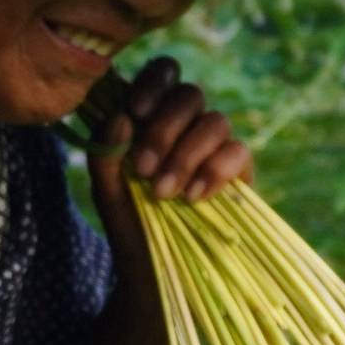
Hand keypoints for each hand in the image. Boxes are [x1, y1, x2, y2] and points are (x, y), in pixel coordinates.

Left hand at [88, 57, 251, 240]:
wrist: (153, 273)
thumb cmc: (128, 225)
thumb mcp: (107, 192)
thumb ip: (105, 155)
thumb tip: (121, 118)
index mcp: (154, 116)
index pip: (164, 72)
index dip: (154, 83)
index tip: (136, 112)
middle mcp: (187, 125)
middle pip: (190, 94)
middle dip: (165, 129)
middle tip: (143, 169)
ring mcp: (216, 147)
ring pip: (216, 121)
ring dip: (186, 155)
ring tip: (164, 193)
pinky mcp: (239, 174)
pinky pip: (238, 152)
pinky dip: (215, 171)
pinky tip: (194, 198)